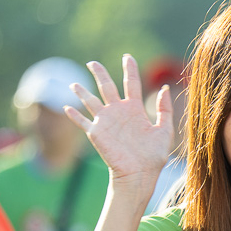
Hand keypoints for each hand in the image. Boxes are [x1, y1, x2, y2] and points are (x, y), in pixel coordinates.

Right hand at [65, 55, 174, 188]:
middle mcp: (119, 112)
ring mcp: (106, 122)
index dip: (129, 69)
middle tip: (92, 63)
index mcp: (135, 109)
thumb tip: (165, 88)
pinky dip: (73, 115)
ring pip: (90, 101)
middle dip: (99, 74)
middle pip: (106, 87)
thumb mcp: (164, 130)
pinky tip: (66, 107)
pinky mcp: (96, 133)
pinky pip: (82, 121)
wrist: (140, 174)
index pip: (131, 83)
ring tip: (73, 83)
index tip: (127, 56)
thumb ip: (164, 110)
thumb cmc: (154, 156)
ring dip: (81, 92)